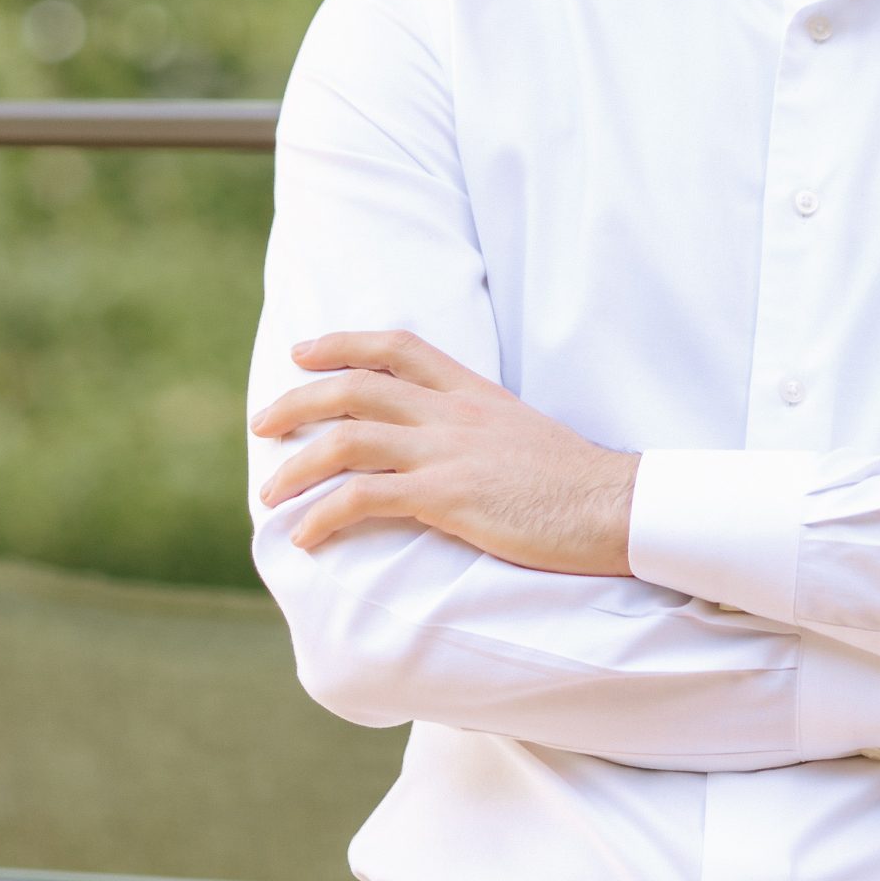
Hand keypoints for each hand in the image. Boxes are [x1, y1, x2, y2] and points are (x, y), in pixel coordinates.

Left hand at [251, 331, 638, 573]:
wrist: (617, 506)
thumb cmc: (576, 483)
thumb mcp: (522, 434)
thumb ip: (478, 430)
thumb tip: (448, 450)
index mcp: (472, 393)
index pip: (398, 346)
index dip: (342, 343)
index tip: (303, 353)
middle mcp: (453, 413)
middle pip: (355, 386)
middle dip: (297, 401)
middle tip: (262, 424)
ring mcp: (448, 452)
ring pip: (348, 438)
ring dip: (297, 466)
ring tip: (269, 494)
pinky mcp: (448, 497)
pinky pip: (365, 497)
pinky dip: (324, 515)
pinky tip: (307, 537)